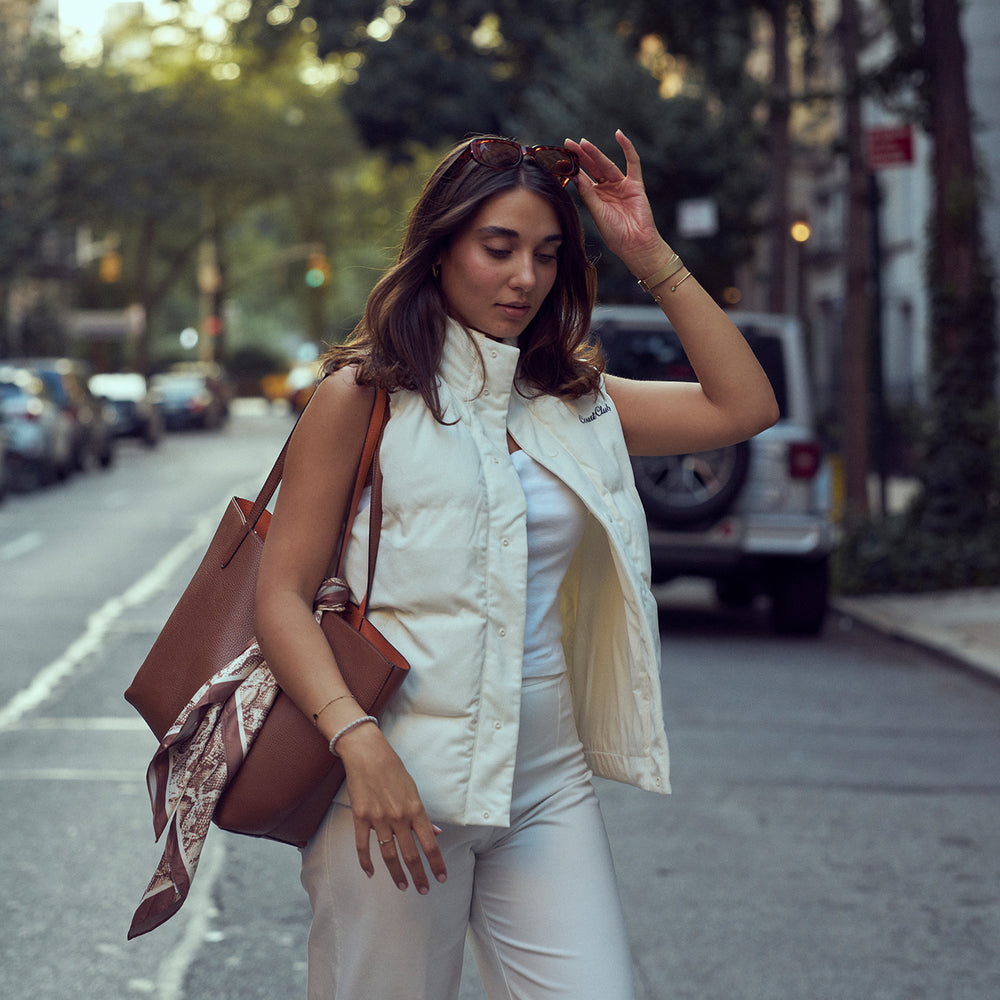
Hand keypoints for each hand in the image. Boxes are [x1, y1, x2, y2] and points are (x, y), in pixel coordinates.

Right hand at [336, 723, 447, 893]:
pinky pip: (362, 846)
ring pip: (389, 854)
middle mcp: (398, 817)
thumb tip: (435, 832)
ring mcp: (378, 819)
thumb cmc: (393, 769)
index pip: (430, 844)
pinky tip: (371, 873)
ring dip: (397, 873)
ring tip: (403, 886)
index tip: (441, 878)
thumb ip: (422, 815)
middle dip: (419, 875)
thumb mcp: (413, 790)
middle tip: (423, 889)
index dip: (437, 863)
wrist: (367, 754)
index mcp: (415, 809)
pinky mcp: (360, 817)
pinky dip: (366, 862)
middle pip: (411, 854)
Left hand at [565, 130, 670, 277]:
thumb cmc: (615, 234)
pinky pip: (632, 163)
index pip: (582, 178)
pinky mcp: (635, 184)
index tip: (560, 157)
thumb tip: (576, 176)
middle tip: (569, 143)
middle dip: (581, 156)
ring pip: (607, 165)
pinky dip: (627, 148)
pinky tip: (619, 135)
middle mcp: (607, 189)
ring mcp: (621, 186)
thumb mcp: (597, 212)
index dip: (572, 168)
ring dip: (596, 153)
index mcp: (595, 198)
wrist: (634, 244)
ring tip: (584, 143)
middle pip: (592, 168)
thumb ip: (588, 194)